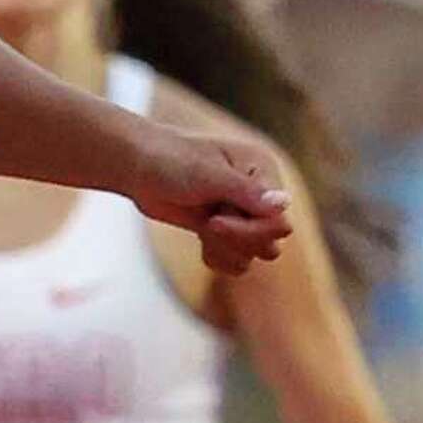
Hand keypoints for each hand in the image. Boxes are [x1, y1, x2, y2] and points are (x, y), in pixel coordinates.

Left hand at [120, 118, 291, 273]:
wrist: (138, 167)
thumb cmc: (171, 161)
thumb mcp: (208, 175)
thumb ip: (247, 193)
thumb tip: (284, 204)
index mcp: (263, 170)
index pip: (277, 221)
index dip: (247, 230)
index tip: (213, 222)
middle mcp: (259, 193)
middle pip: (269, 242)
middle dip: (236, 241)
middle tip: (209, 224)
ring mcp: (242, 213)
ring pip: (254, 255)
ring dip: (226, 251)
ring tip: (203, 233)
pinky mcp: (224, 230)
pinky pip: (237, 261)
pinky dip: (219, 258)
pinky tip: (201, 243)